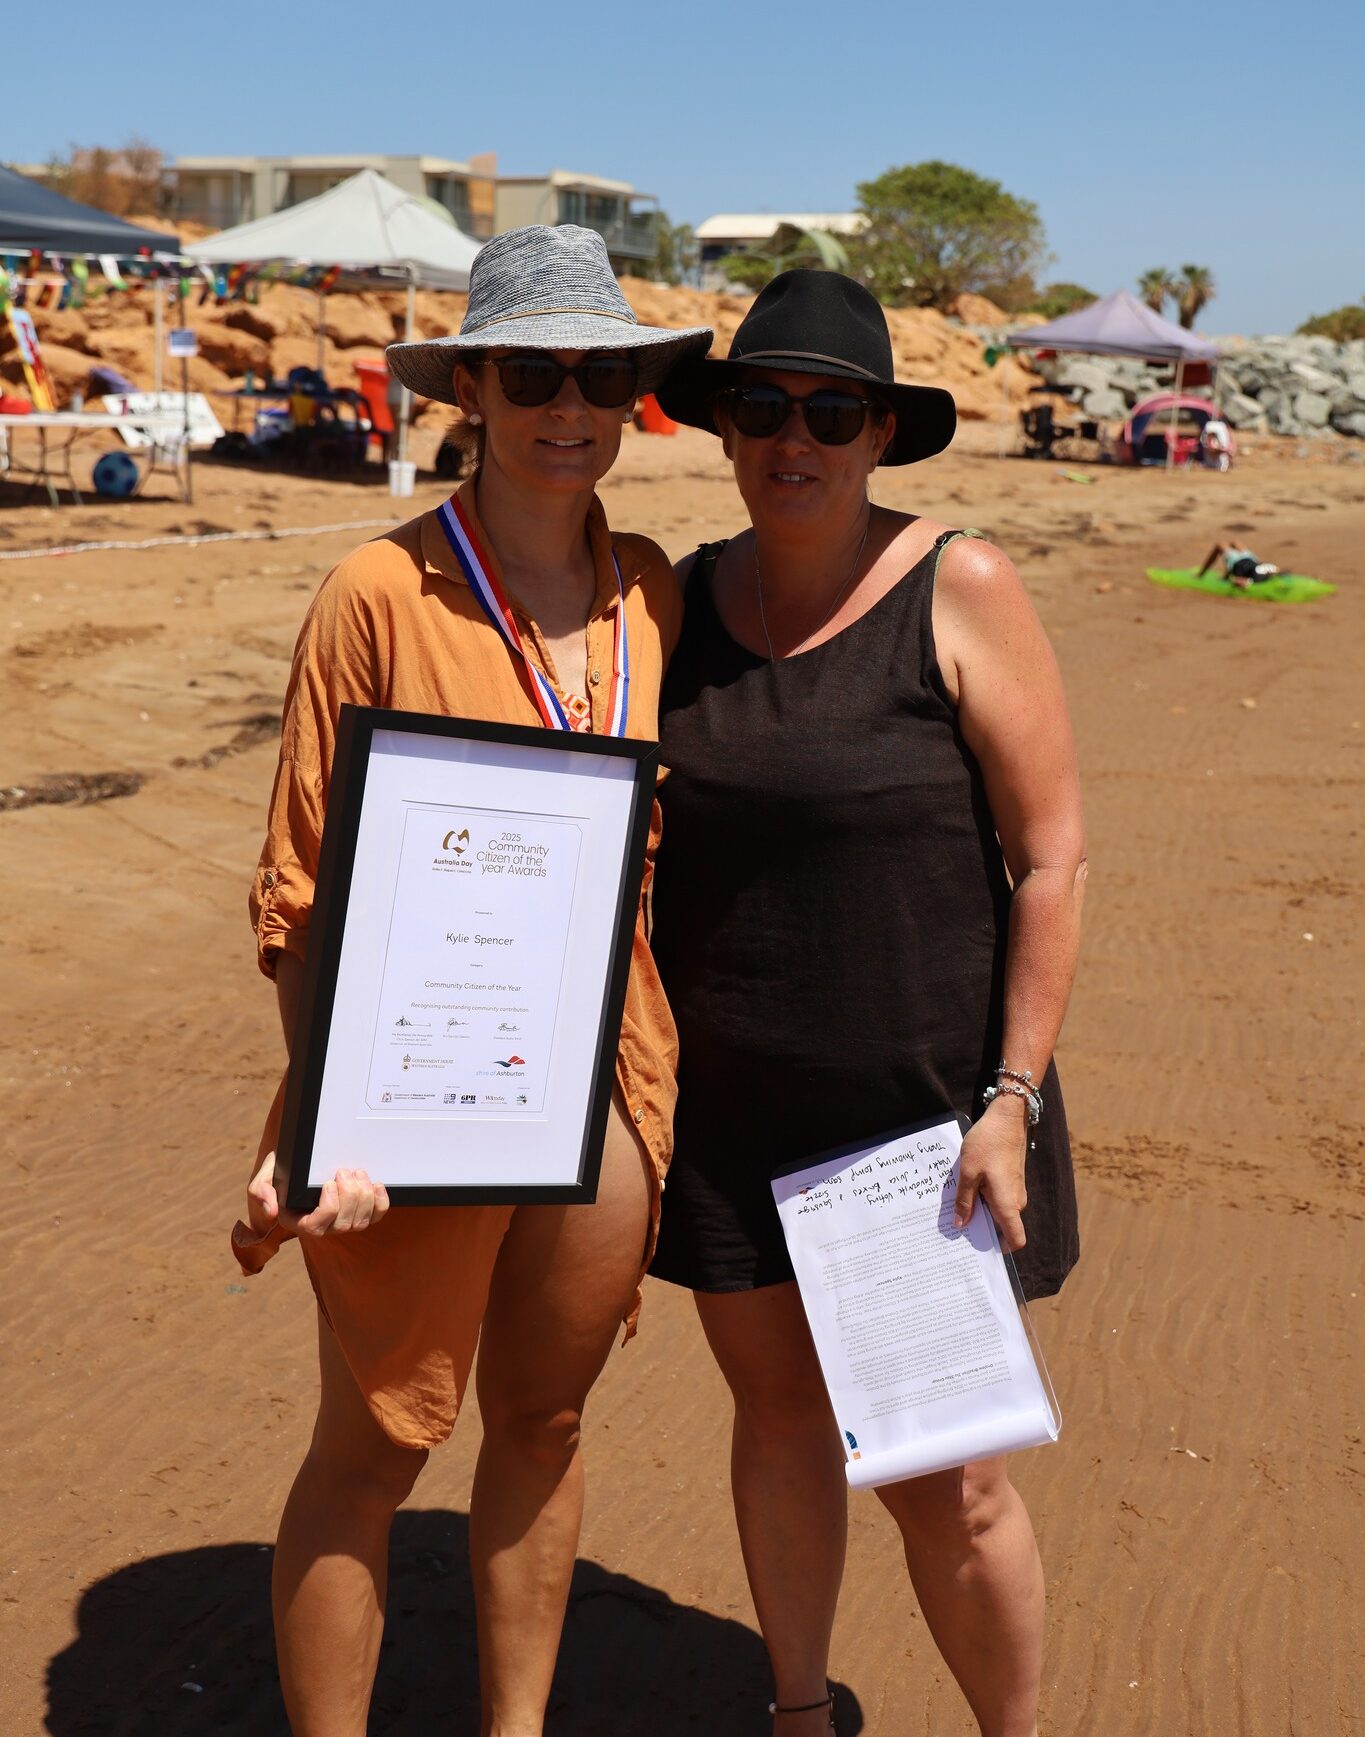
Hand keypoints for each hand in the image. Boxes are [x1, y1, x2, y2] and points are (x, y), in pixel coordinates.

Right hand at [243, 1149, 389, 1242]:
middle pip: (344, 1225)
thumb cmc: (282, 1173)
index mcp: (298, 1222)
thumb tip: (271, 1211)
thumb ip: (261, 1192)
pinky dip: (381, 1202)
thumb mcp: (264, 1179)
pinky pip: (376, 1217)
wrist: (302, 1165)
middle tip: (344, 1171)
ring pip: (361, 1222)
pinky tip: (376, 1185)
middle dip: (349, 1197)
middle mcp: (322, 1227)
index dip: (329, 1208)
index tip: (328, 1183)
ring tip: (358, 1172)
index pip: (316, 1228)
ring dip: (364, 1196)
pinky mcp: (359, 1213)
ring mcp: (342, 1222)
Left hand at [952, 1098, 1027, 1250]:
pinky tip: (967, 1191)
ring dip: (981, 1212)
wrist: (1007, 1118)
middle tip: (957, 1231)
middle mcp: (1016, 1201)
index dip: (1001, 1250)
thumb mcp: (968, 1172)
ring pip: (1000, 1211)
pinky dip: (985, 1199)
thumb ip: (964, 1201)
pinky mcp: (1012, 1180)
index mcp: (1007, 1203)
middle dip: (982, 1230)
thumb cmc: (988, 1143)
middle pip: (1003, 1227)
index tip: (980, 1251)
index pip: (1016, 1239)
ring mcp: (1015, 1190)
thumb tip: (960, 1226)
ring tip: (957, 1208)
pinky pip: (1000, 1198)